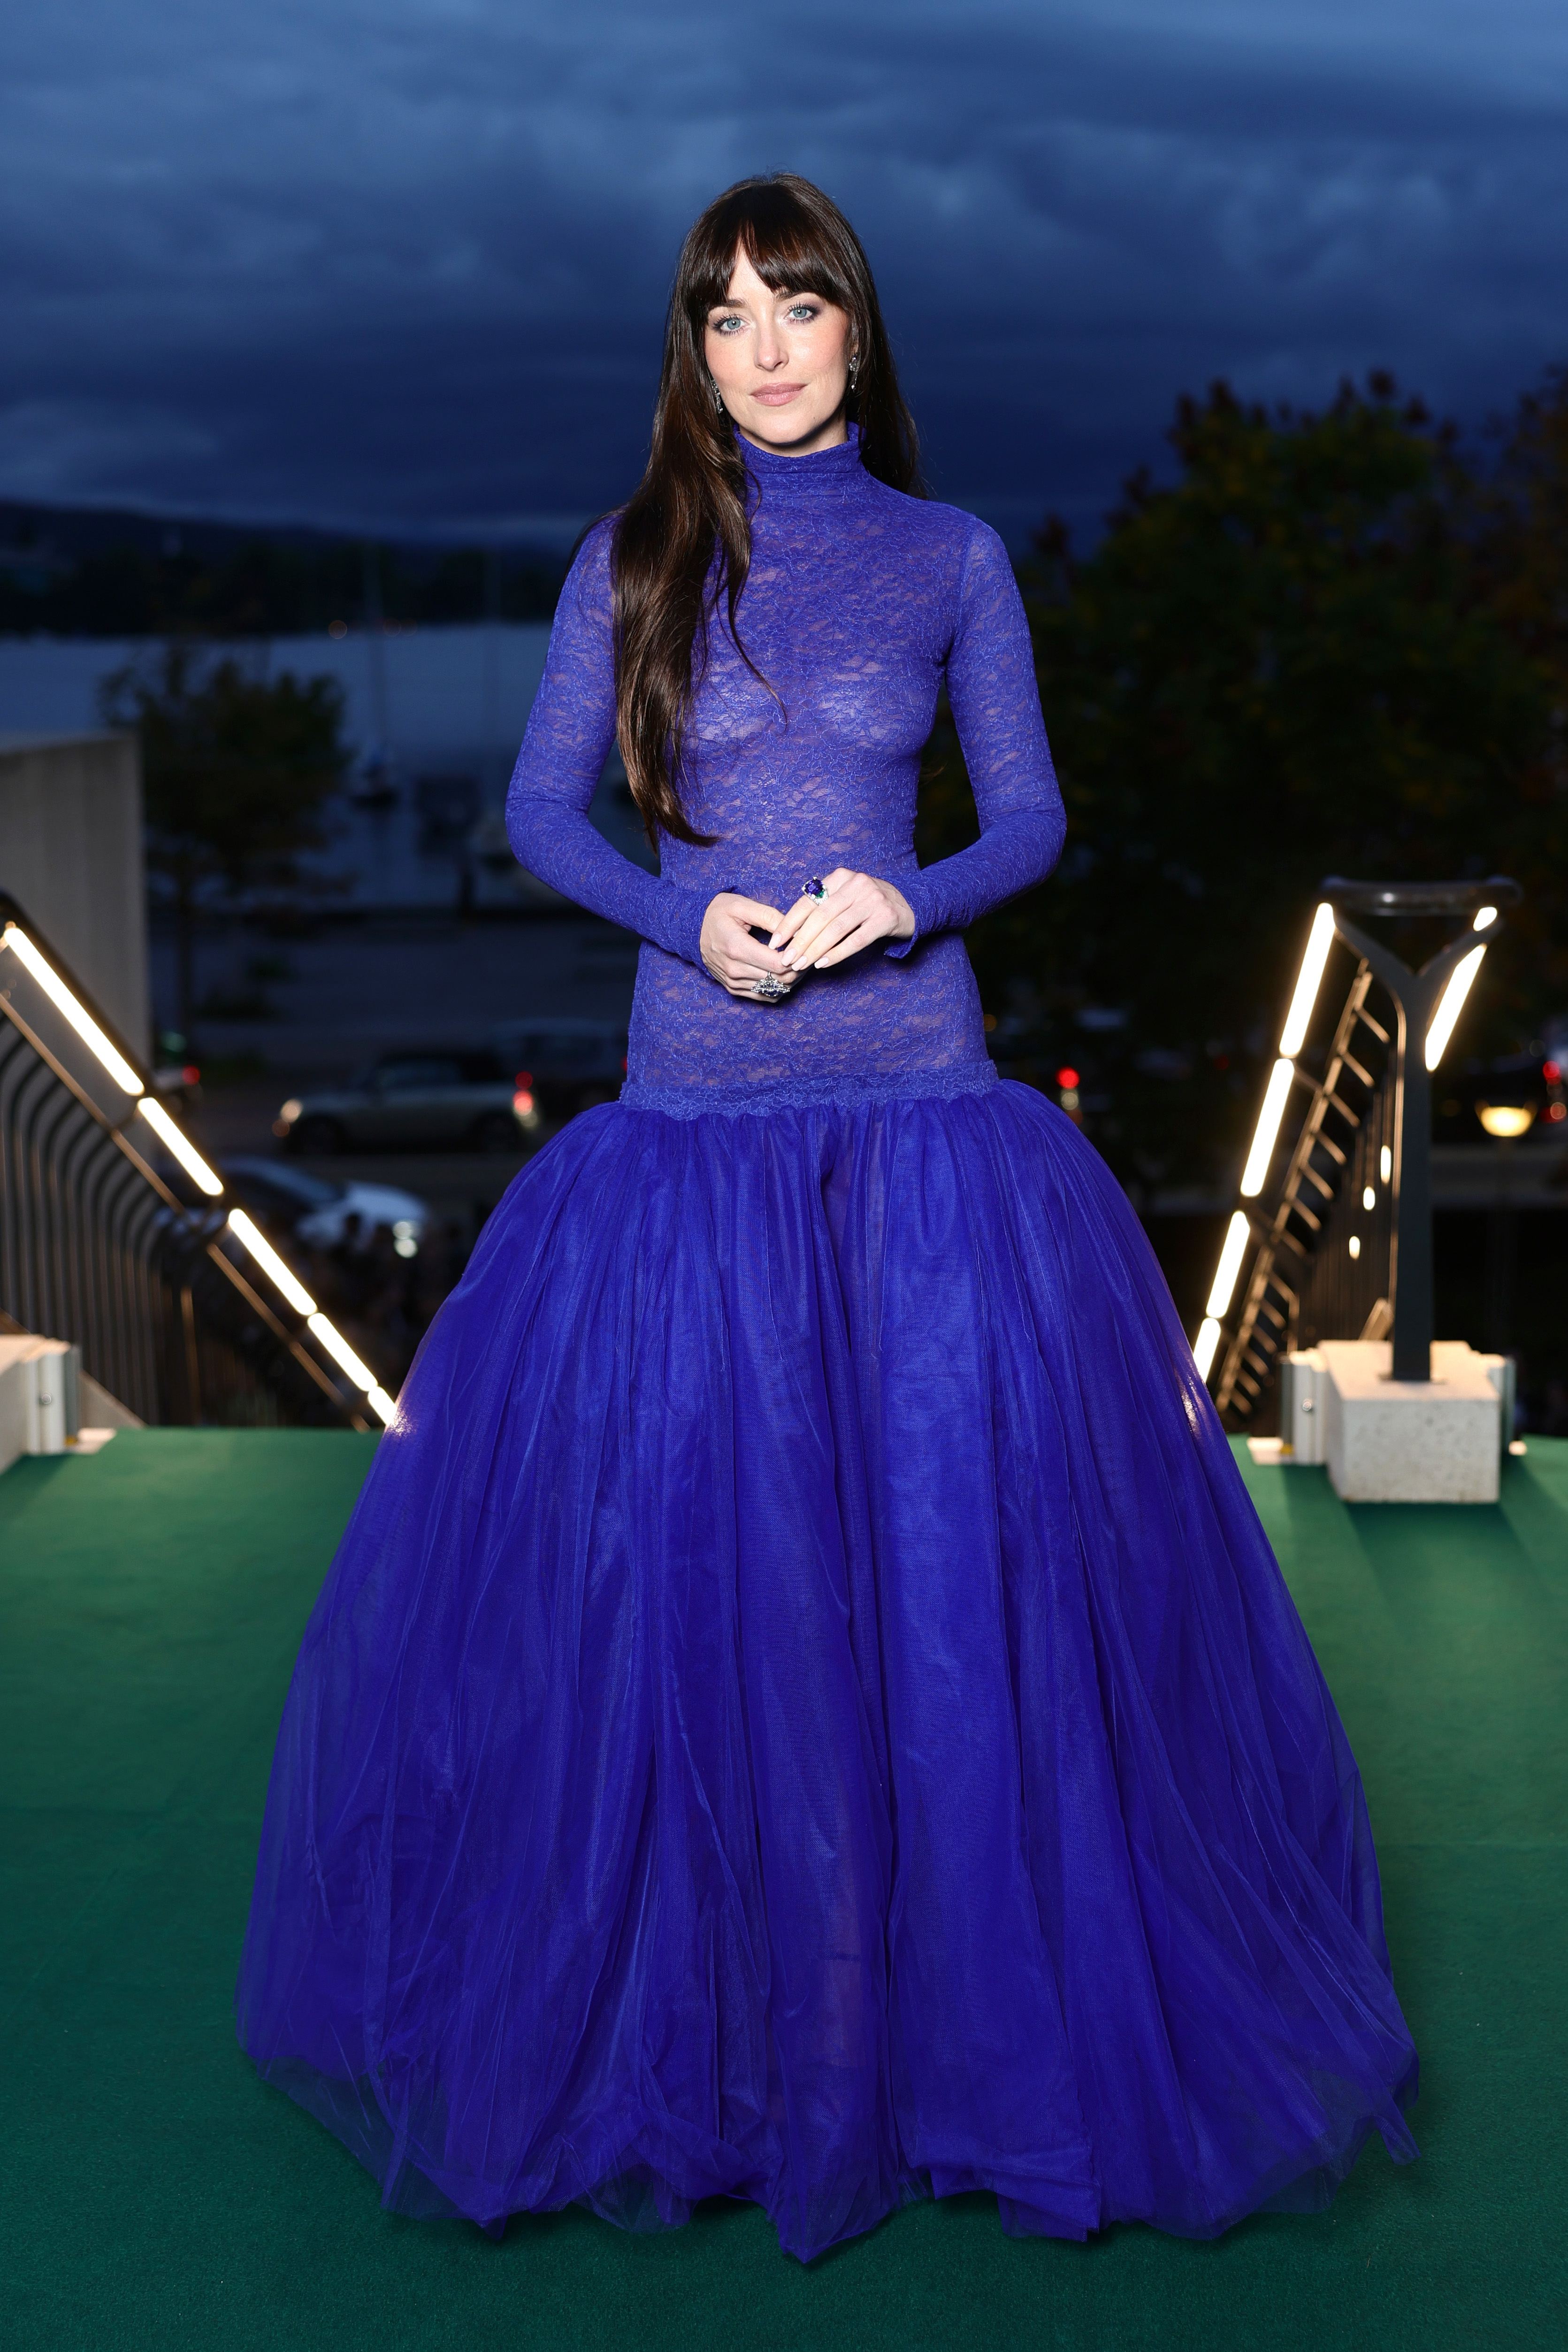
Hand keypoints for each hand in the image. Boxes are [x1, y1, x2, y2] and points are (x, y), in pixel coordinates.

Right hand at [699, 894, 799, 998]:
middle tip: (808, 954)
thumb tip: (795, 929)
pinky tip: (785, 974)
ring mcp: (733, 982)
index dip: (798, 957)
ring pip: (775, 990)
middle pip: (780, 979)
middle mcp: (734, 970)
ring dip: (792, 979)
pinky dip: (779, 988)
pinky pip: (764, 996)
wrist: (692, 929)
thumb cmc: (717, 914)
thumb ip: (769, 916)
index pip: (778, 963)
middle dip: (799, 968)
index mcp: (737, 948)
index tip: (805, 946)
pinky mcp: (733, 989)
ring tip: (799, 963)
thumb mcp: (741, 905)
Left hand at [768, 869, 914, 969]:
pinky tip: (823, 964)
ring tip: (801, 965)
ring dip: (815, 950)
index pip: (808, 901)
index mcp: (841, 877)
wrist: (909, 905)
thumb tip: (791, 934)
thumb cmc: (867, 905)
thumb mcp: (845, 896)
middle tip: (787, 960)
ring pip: (836, 929)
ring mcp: (873, 900)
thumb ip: (822, 907)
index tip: (776, 942)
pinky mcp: (886, 918)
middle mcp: (857, 884)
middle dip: (800, 941)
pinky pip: (856, 940)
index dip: (789, 923)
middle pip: (820, 916)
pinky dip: (837, 954)